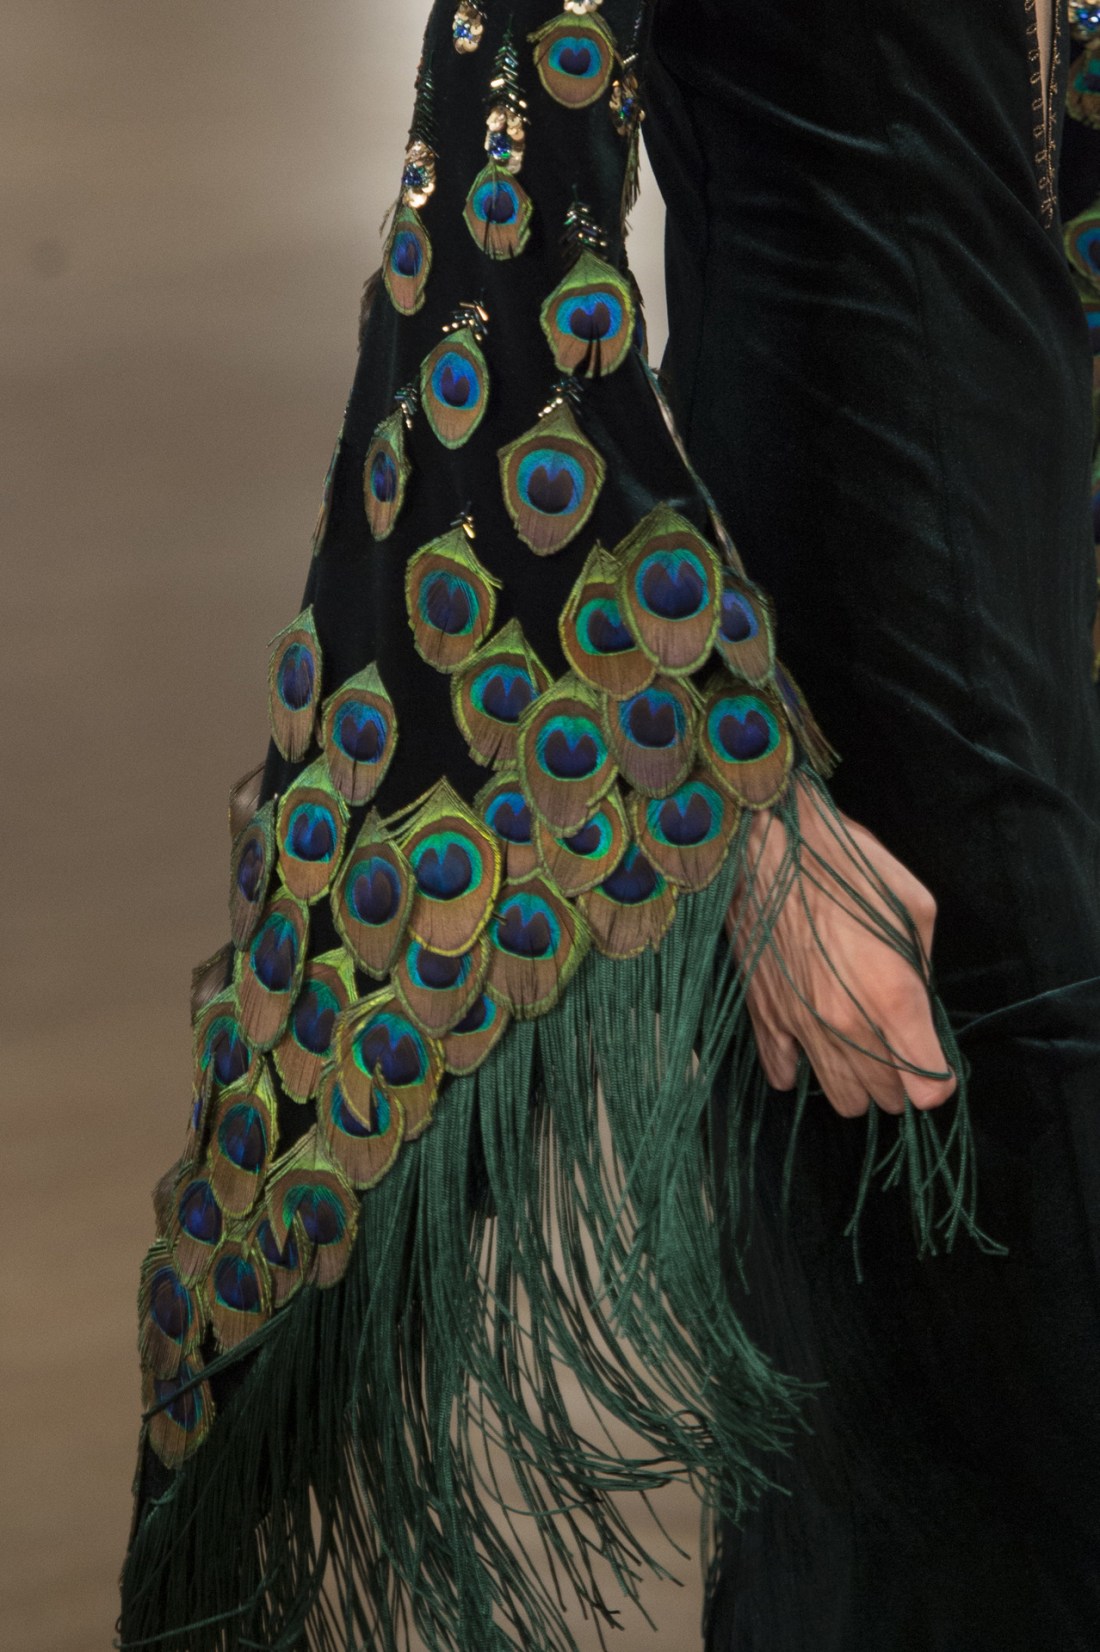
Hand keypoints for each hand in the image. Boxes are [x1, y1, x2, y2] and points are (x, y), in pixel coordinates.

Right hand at [725, 773, 956, 1118]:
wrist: (764, 844)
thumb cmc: (844, 863)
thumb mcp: (914, 904)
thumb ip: (924, 967)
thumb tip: (921, 1003)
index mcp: (894, 997)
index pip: (928, 1089)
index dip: (938, 1077)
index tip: (935, 1058)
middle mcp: (847, 1025)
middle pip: (887, 1098)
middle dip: (902, 1080)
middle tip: (898, 1042)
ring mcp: (801, 1026)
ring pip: (842, 1099)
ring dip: (859, 1081)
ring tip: (860, 1045)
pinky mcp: (764, 1018)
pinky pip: (783, 1075)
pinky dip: (801, 1067)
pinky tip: (811, 1039)